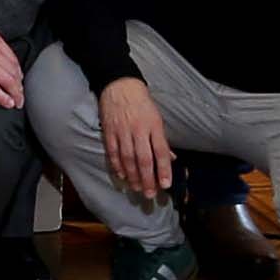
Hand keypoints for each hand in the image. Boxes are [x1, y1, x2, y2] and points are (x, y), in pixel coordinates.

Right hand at [94, 76, 174, 198]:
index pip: (161, 151)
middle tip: (150, 194)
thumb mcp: (156, 118)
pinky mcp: (109, 131)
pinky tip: (122, 175)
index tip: (166, 184)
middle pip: (144, 159)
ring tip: (137, 188)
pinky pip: (113, 152)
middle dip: (148, 179)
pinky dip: (117, 165)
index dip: (164, 169)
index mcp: (154, 126)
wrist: (119, 85)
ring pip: (128, 158)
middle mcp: (139, 129)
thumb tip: (170, 159)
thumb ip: (161, 140)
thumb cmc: (142, 103)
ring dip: (133, 176)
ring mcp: (122, 131)